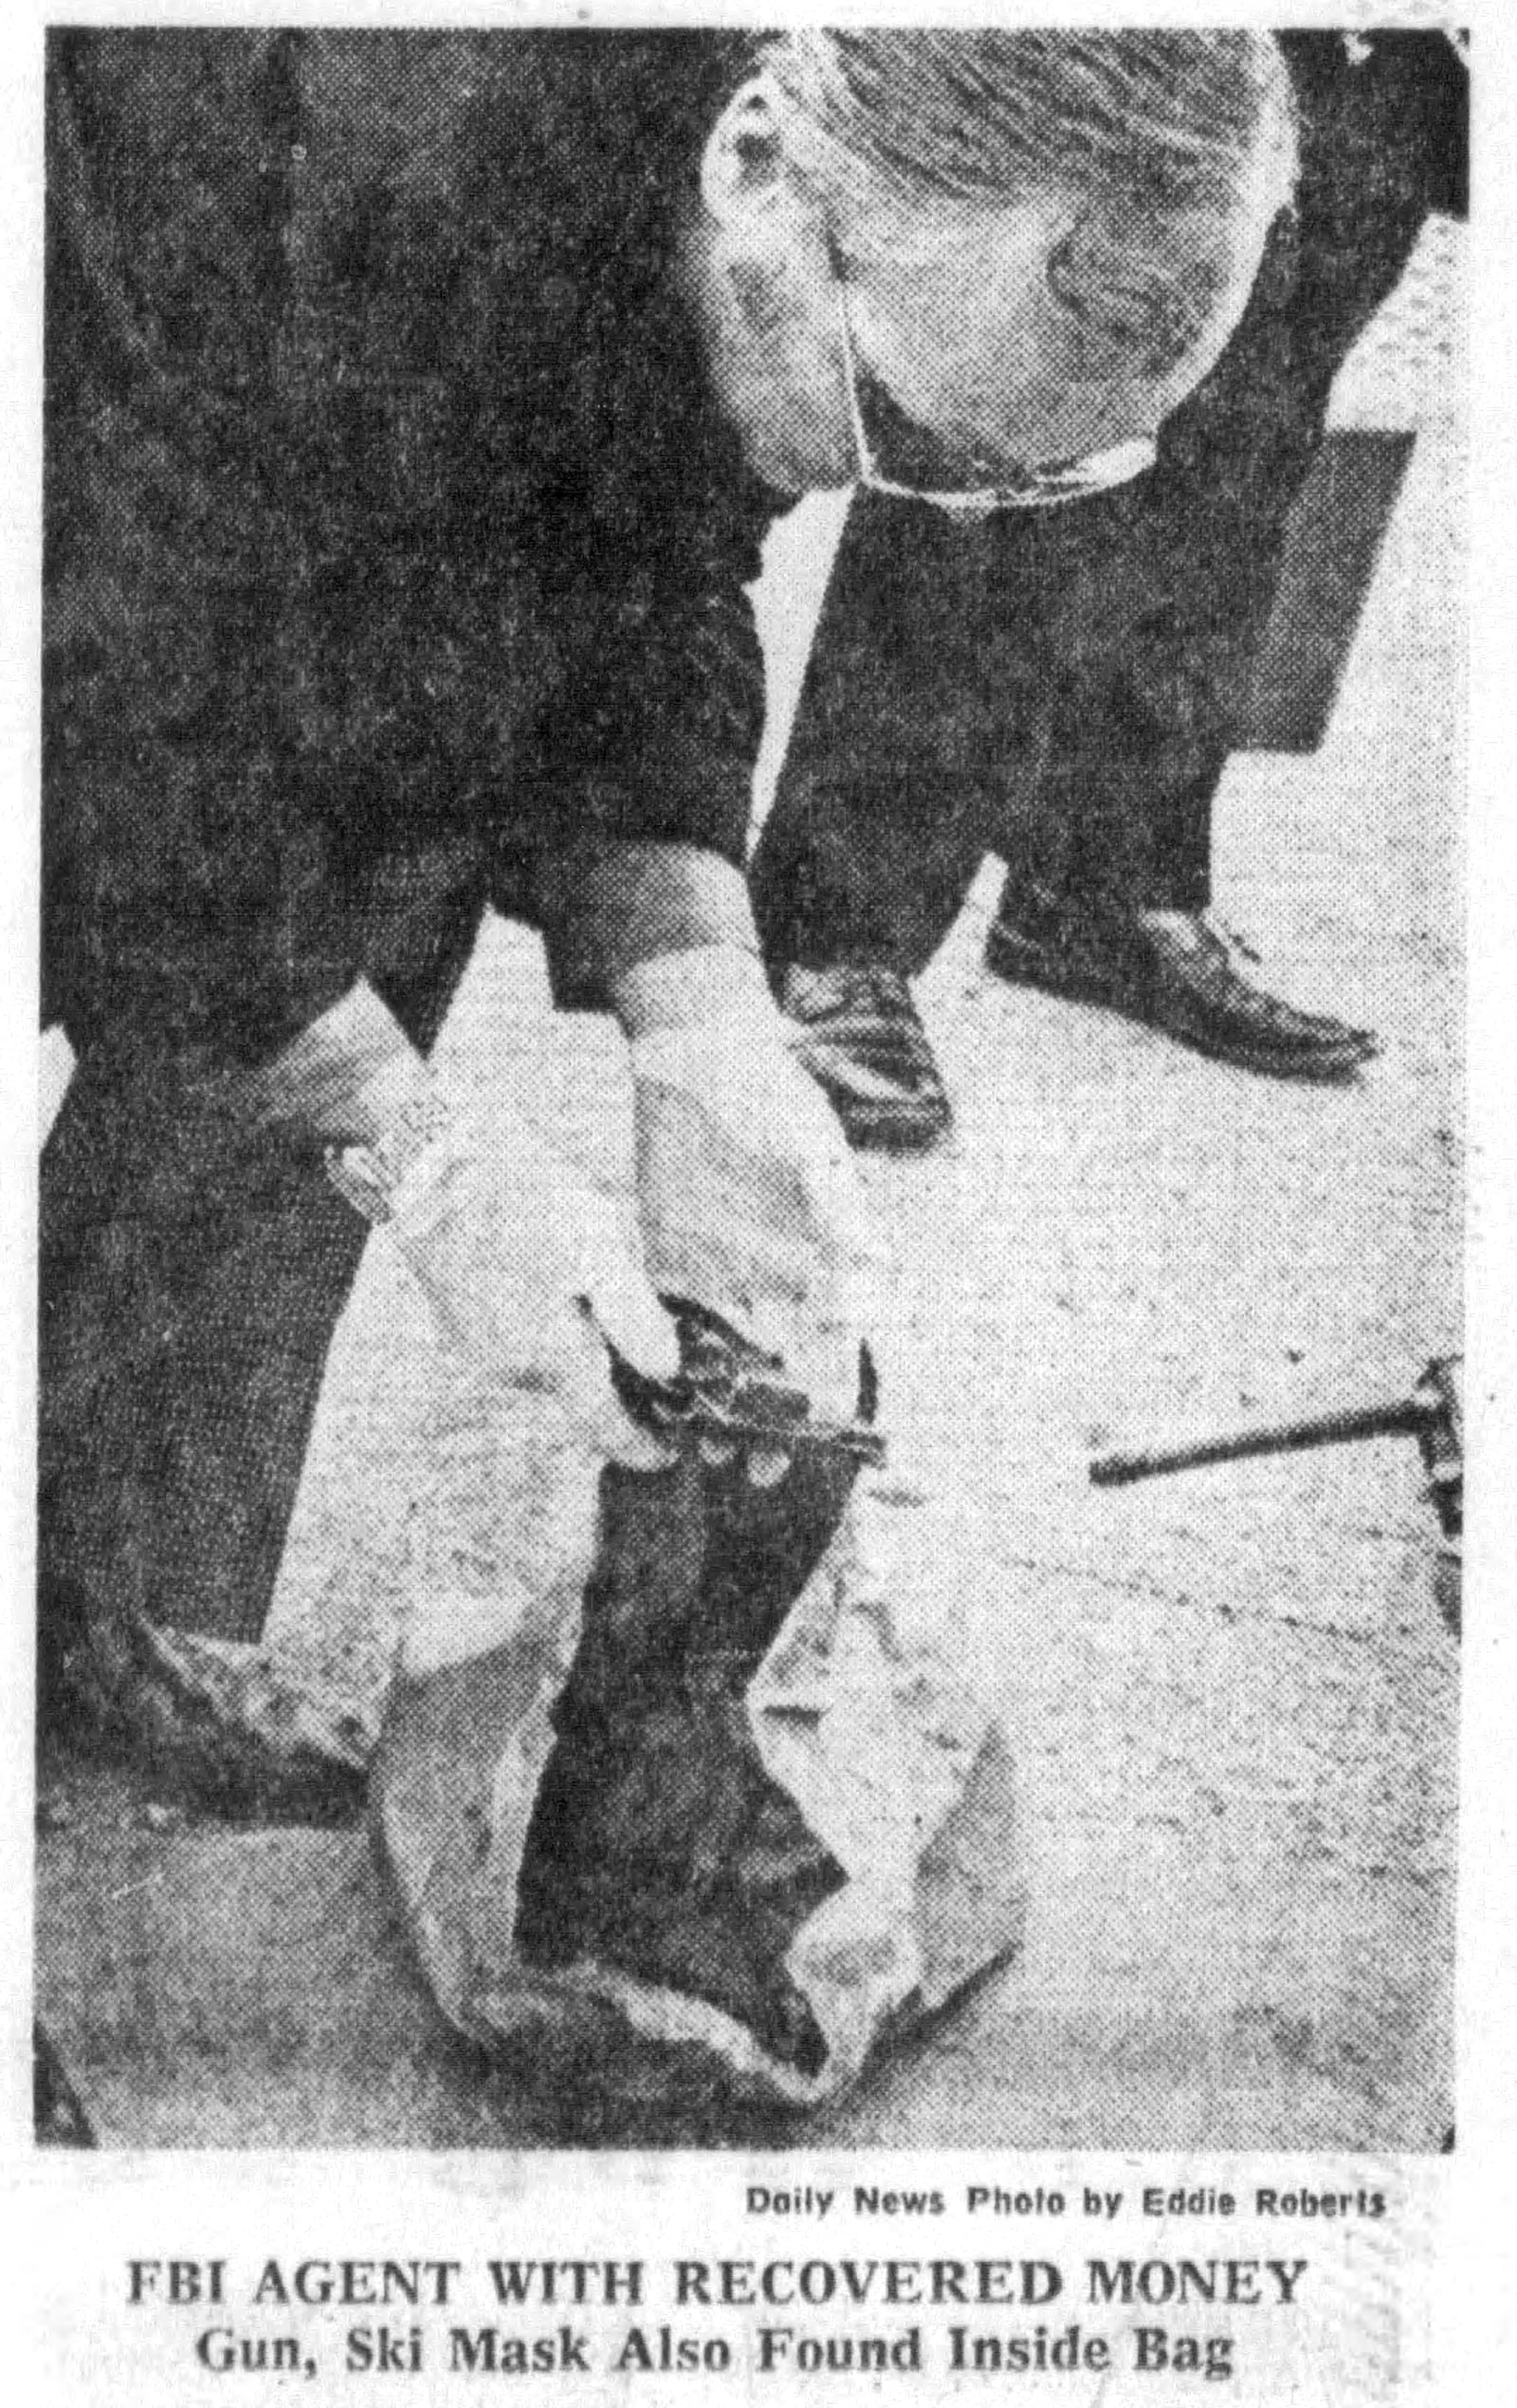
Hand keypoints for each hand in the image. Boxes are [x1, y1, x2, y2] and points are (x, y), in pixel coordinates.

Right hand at [295, 987, 681, 1468]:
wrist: (425, 1154)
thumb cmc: (520, 1192)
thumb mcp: (600, 1244)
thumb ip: (635, 1318)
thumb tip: (666, 1373)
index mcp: (551, 1358)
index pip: (605, 1429)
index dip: (641, 1445)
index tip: (669, 1452)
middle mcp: (508, 1367)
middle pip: (579, 1388)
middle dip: (616, 1366)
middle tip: (646, 1320)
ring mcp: (475, 1344)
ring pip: (548, 1358)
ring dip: (579, 1333)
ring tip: (591, 1261)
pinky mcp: (456, 1315)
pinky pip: (518, 1334)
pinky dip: (546, 1316)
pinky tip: (549, 1256)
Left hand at [623, 958, 877, 1431]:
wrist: (705, 1060)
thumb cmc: (776, 1100)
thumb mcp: (812, 1149)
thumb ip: (838, 1210)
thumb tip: (873, 1262)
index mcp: (819, 1263)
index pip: (833, 1345)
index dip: (829, 1394)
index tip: (823, 1435)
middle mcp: (774, 1279)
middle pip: (778, 1370)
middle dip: (773, 1424)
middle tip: (760, 1472)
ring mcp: (721, 1274)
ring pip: (726, 1361)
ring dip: (721, 1408)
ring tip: (710, 1453)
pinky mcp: (671, 1261)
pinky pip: (672, 1324)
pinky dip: (670, 1365)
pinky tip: (662, 1402)